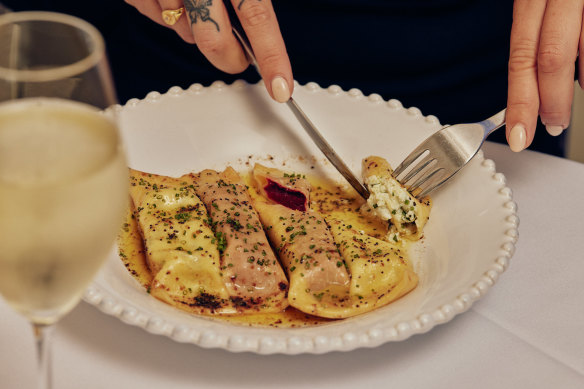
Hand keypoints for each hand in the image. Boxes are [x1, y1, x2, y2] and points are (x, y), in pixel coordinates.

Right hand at [124, 0, 292, 101]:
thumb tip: (261, 27)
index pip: (257, 16)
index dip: (271, 55)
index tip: (281, 87)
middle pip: (212, 40)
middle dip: (229, 59)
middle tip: (239, 58)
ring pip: (184, 31)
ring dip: (194, 26)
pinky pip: (157, 17)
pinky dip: (168, 12)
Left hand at [506, 0, 582, 151]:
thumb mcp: (544, 0)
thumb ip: (542, 33)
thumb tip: (544, 81)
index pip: (522, 56)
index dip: (520, 101)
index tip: (518, 133)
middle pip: (552, 59)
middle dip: (551, 103)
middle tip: (552, 125)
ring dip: (581, 86)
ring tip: (569, 102)